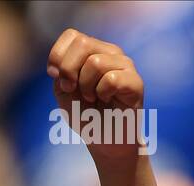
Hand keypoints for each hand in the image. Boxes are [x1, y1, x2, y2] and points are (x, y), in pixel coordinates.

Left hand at [47, 29, 144, 161]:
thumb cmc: (86, 117)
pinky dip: (101, 94)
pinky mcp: (135, 81)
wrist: (105, 142)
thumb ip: (60, 73)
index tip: (59, 80)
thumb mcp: (64, 93)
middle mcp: (110, 53)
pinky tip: (106, 100)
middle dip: (69, 71)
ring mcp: (124, 65)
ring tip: (92, 99)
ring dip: (86, 87)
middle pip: (82, 44)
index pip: (72, 36)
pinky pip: (110, 79)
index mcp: (93, 51)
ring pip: (95, 62)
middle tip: (73, 90)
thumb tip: (62, 63)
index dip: (58, 57)